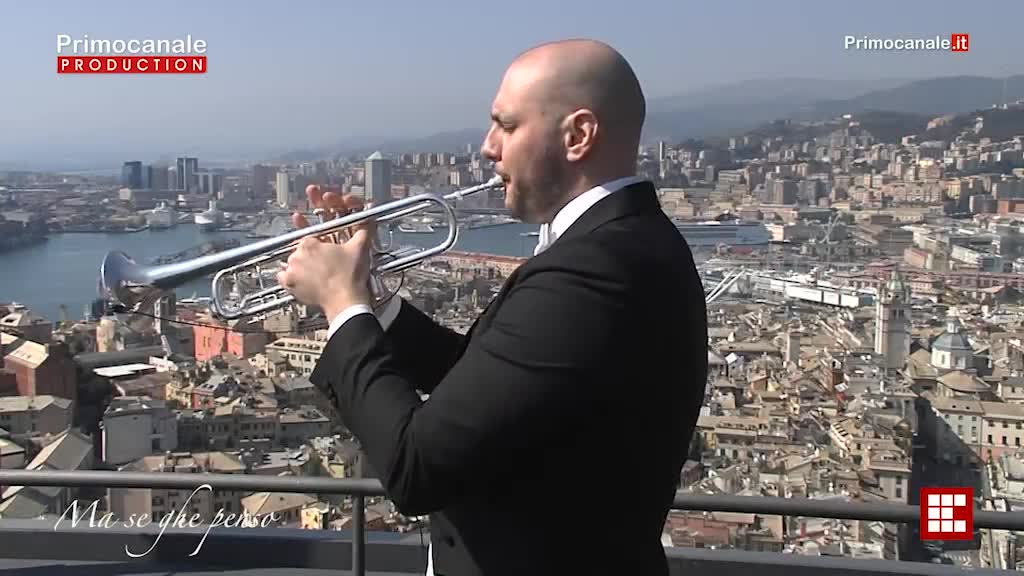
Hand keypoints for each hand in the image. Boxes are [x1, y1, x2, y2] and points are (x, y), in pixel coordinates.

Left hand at [276, 185, 374, 317]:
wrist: (345, 301)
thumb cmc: (350, 276)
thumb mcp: (359, 248)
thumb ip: (362, 230)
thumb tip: (366, 220)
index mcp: (309, 243)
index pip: (310, 239)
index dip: (319, 245)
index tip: (325, 252)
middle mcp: (296, 255)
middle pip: (300, 251)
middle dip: (311, 256)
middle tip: (324, 264)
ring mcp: (291, 270)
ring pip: (292, 263)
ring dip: (301, 266)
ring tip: (316, 273)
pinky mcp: (289, 284)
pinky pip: (283, 277)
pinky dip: (290, 278)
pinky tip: (302, 279)